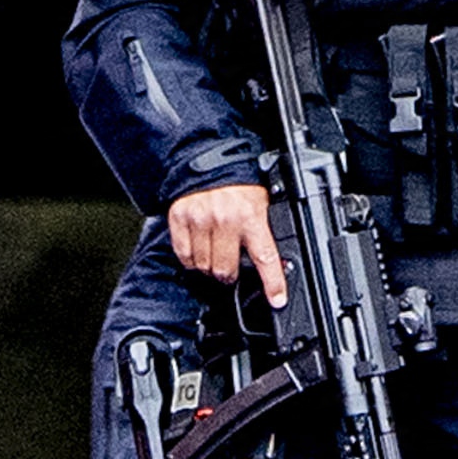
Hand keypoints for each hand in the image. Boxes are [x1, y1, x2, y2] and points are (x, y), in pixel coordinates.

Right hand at [166, 179, 290, 313]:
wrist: (207, 158)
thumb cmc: (237, 182)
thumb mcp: (261, 200)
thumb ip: (264, 227)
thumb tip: (277, 259)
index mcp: (250, 216)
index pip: (265, 257)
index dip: (272, 283)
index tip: (277, 300)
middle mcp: (225, 220)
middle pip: (226, 270)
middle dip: (230, 275)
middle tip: (232, 267)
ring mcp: (200, 220)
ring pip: (203, 266)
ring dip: (210, 267)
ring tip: (215, 253)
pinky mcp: (180, 219)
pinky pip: (184, 255)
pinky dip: (191, 258)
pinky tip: (199, 248)